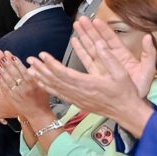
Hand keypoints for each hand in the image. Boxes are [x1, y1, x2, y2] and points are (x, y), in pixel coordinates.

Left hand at [0, 51, 52, 125]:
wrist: (38, 114)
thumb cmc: (42, 98)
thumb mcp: (44, 85)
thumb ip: (38, 74)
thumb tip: (32, 63)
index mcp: (32, 84)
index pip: (21, 69)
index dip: (14, 60)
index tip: (8, 53)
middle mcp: (23, 88)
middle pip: (11, 72)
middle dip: (4, 60)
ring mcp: (15, 92)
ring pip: (5, 77)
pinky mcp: (10, 96)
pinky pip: (2, 85)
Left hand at [26, 17, 156, 135]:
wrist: (126, 112)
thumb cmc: (125, 93)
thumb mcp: (121, 73)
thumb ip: (109, 57)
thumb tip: (99, 43)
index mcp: (88, 84)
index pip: (64, 73)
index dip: (51, 64)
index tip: (42, 55)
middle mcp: (79, 92)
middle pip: (55, 80)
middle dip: (41, 69)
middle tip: (30, 60)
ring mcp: (77, 99)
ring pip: (54, 88)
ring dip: (41, 78)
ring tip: (30, 70)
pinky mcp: (77, 102)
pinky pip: (59, 95)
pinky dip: (48, 88)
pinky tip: (41, 83)